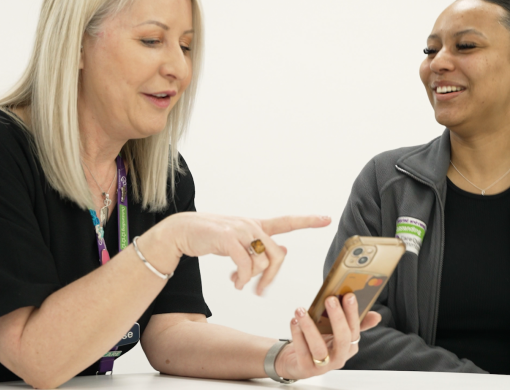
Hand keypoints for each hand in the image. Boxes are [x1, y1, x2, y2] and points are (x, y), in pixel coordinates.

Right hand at [150, 212, 330, 293]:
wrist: (182, 231)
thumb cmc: (211, 238)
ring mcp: (241, 231)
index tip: (327, 218)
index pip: (287, 221)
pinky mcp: (228, 239)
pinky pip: (246, 265)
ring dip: (252, 279)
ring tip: (239, 283)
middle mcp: (252, 225)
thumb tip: (285, 250)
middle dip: (271, 277)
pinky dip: (242, 279)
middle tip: (260, 291)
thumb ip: (260, 246)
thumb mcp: (238, 242)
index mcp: (257, 225)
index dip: (308, 221)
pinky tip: (234, 283)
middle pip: (277, 255)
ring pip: (262, 262)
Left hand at [275, 294, 381, 379]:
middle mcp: (339, 357)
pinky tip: (294, 321)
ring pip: (319, 347)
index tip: (349, 295)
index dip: (353, 313)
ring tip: (301, 311)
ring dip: (309, 327)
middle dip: (337, 318)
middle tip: (330, 299)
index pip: (355, 330)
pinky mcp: (306, 369)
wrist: (297, 361)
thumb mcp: (336, 331)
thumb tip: (376, 316)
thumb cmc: (319, 341)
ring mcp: (323, 366)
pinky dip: (297, 334)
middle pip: (342, 339)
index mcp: (349, 347)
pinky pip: (302, 351)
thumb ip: (354, 322)